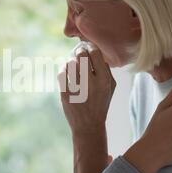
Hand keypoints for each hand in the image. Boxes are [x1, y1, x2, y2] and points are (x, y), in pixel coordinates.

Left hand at [57, 45, 115, 172]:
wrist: (89, 125)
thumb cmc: (100, 103)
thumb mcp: (110, 87)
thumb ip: (106, 69)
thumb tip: (95, 51)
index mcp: (104, 80)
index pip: (95, 53)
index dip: (89, 47)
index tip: (86, 47)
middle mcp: (91, 83)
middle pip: (81, 55)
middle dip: (78, 52)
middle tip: (77, 52)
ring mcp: (77, 89)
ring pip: (70, 63)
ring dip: (70, 61)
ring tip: (72, 63)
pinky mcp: (65, 94)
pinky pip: (61, 73)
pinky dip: (63, 69)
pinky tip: (66, 71)